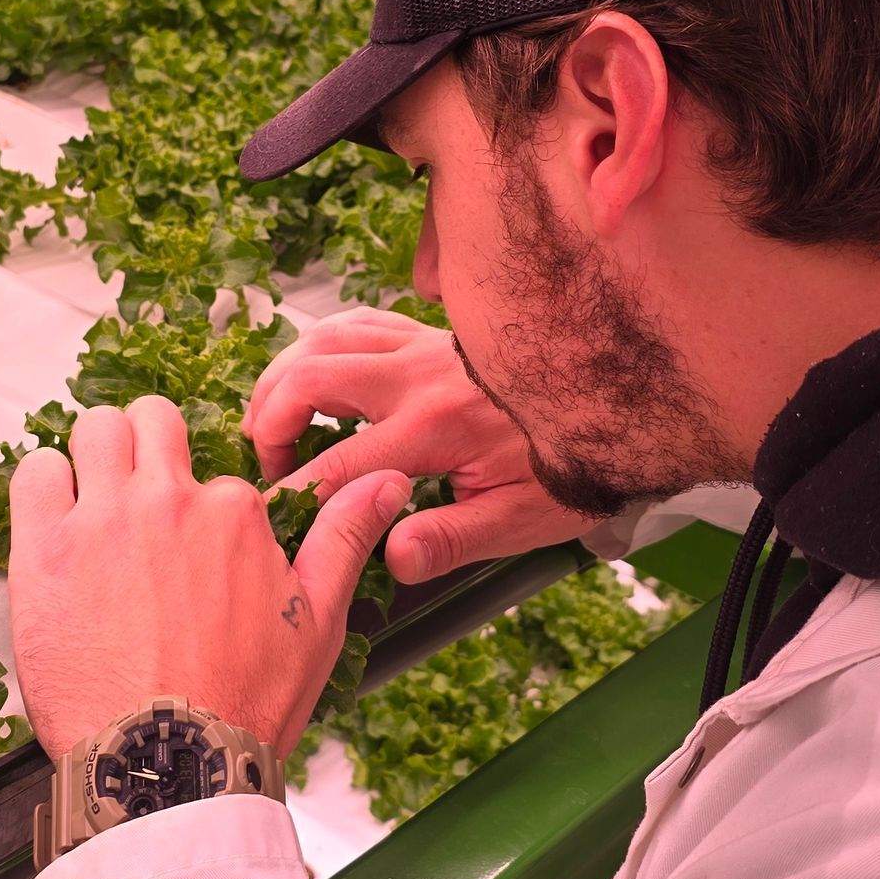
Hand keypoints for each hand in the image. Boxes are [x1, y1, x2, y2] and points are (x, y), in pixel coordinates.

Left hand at [9, 395, 410, 763]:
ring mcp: (101, 520)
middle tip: (139, 495)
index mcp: (233, 512)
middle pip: (147, 421)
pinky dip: (41, 487)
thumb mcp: (318, 623)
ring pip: (90, 431)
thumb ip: (345, 539)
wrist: (167, 765)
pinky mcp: (44, 551)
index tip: (192, 550)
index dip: (204, 508)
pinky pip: (31, 475)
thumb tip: (385, 482)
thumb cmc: (240, 707)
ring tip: (93, 505)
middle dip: (144, 445)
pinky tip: (53, 526)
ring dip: (92, 456)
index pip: (215, 473)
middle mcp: (168, 500)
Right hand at [243, 308, 584, 584]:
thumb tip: (391, 556)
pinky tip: (315, 375)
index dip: (291, 495)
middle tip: (271, 465)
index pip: (337, 465)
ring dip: (283, 378)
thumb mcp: (520, 520)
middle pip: (307, 378)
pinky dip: (318, 345)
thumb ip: (451, 539)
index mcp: (434, 428)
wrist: (614, 398)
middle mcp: (416, 376)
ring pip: (321, 338)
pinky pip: (355, 322)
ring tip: (276, 422)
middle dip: (269, 422)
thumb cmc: (569, 464)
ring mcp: (419, 344)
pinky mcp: (427, 331)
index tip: (266, 520)